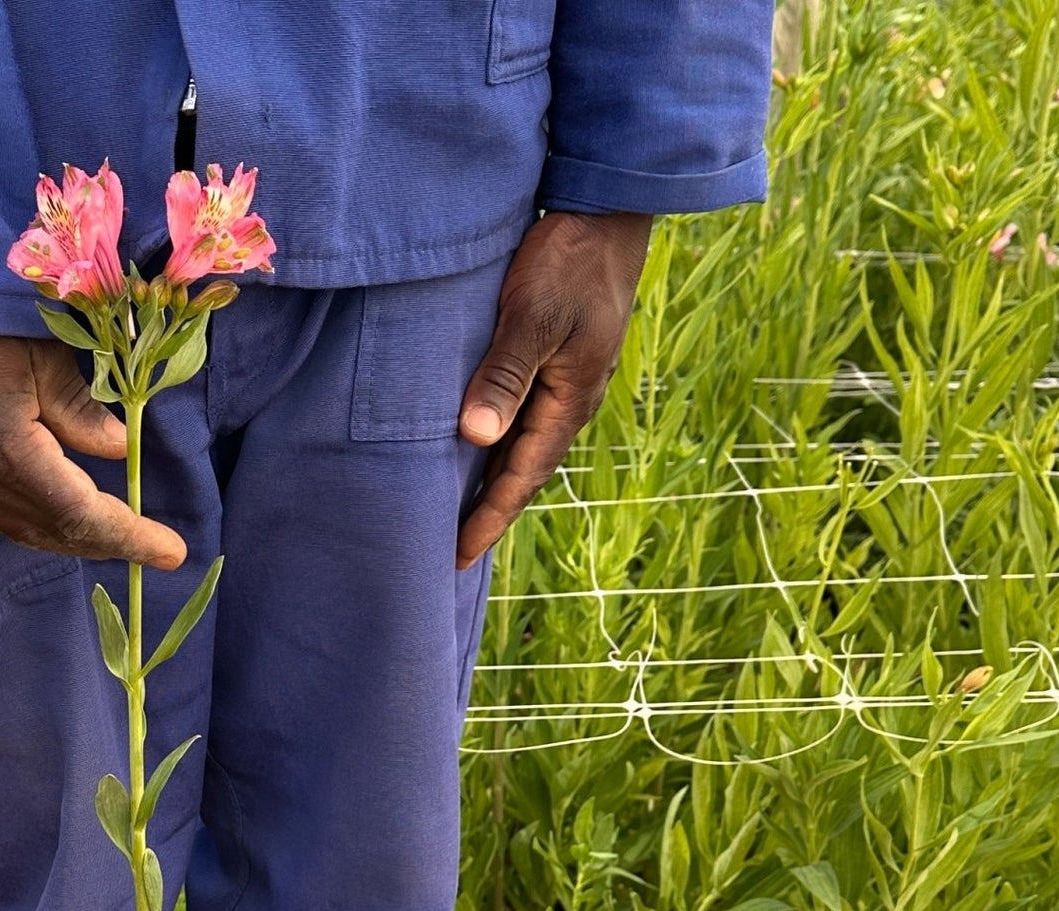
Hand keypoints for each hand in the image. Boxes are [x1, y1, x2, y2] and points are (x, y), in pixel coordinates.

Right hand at [0, 336, 186, 569]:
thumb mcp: (41, 355)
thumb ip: (80, 410)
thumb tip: (117, 450)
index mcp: (9, 454)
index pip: (82, 513)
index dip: (130, 536)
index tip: (171, 551)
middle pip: (58, 534)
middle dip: (111, 544)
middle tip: (157, 548)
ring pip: (27, 534)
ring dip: (76, 541)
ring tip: (118, 538)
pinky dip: (39, 529)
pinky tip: (60, 522)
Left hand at [455, 210, 653, 570]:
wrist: (606, 207)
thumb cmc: (568, 258)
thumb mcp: (532, 316)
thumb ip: (505, 375)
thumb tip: (477, 437)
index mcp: (570, 400)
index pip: (522, 477)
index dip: (489, 518)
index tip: (457, 555)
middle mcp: (572, 400)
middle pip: (526, 472)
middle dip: (492, 512)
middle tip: (453, 551)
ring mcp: (568, 380)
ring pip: (525, 445)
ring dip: (496, 480)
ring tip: (462, 512)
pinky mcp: (558, 358)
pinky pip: (525, 417)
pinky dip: (501, 443)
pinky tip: (479, 448)